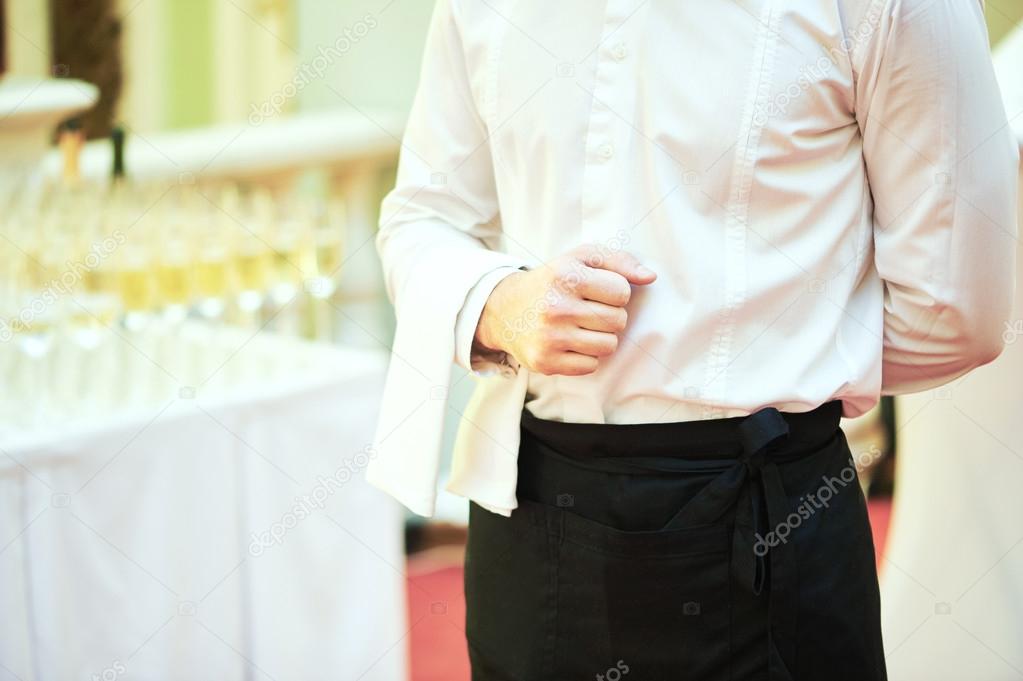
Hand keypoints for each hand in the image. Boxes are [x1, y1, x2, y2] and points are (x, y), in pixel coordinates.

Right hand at [474, 243, 656, 375]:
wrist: (504, 310)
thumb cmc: (553, 282)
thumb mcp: (580, 259)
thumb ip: (619, 261)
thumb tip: (650, 277)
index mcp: (566, 275)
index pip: (622, 292)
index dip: (615, 292)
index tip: (597, 291)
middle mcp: (555, 306)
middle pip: (618, 321)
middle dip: (610, 316)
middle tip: (587, 310)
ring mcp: (549, 337)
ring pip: (608, 346)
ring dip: (600, 337)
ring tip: (579, 326)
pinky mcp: (545, 361)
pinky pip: (591, 365)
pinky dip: (585, 356)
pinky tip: (569, 342)